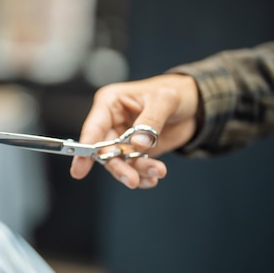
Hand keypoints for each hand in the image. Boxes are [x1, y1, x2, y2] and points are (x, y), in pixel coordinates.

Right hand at [70, 74, 199, 188]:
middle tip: (132, 180)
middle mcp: (112, 122)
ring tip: (157, 172)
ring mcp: (123, 139)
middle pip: (104, 151)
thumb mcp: (165, 100)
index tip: (79, 169)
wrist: (194, 105)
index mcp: (110, 103)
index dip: (85, 149)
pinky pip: (133, 167)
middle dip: (118, 167)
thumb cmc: (174, 92)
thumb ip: (150, 122)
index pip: (93, 128)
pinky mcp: (135, 151)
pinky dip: (142, 175)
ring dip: (136, 171)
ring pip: (120, 162)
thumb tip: (137, 144)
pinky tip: (153, 177)